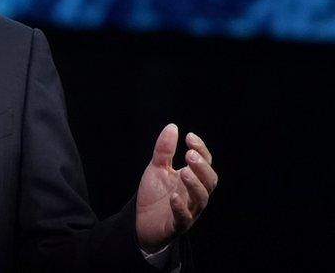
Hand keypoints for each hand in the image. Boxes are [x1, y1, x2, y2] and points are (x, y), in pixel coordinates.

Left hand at [135, 123, 217, 251]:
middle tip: (189, 155)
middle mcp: (194, 194)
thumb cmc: (155, 194)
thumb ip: (165, 150)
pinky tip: (174, 196)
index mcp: (192, 179)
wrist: (140, 221)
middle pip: (210, 181)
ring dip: (195, 185)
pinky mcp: (177, 225)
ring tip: (184, 172)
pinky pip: (184, 218)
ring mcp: (189, 210)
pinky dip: (181, 207)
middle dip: (202, 168)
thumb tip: (173, 126)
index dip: (201, 150)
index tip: (189, 137)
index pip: (205, 163)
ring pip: (201, 199)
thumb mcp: (157, 168)